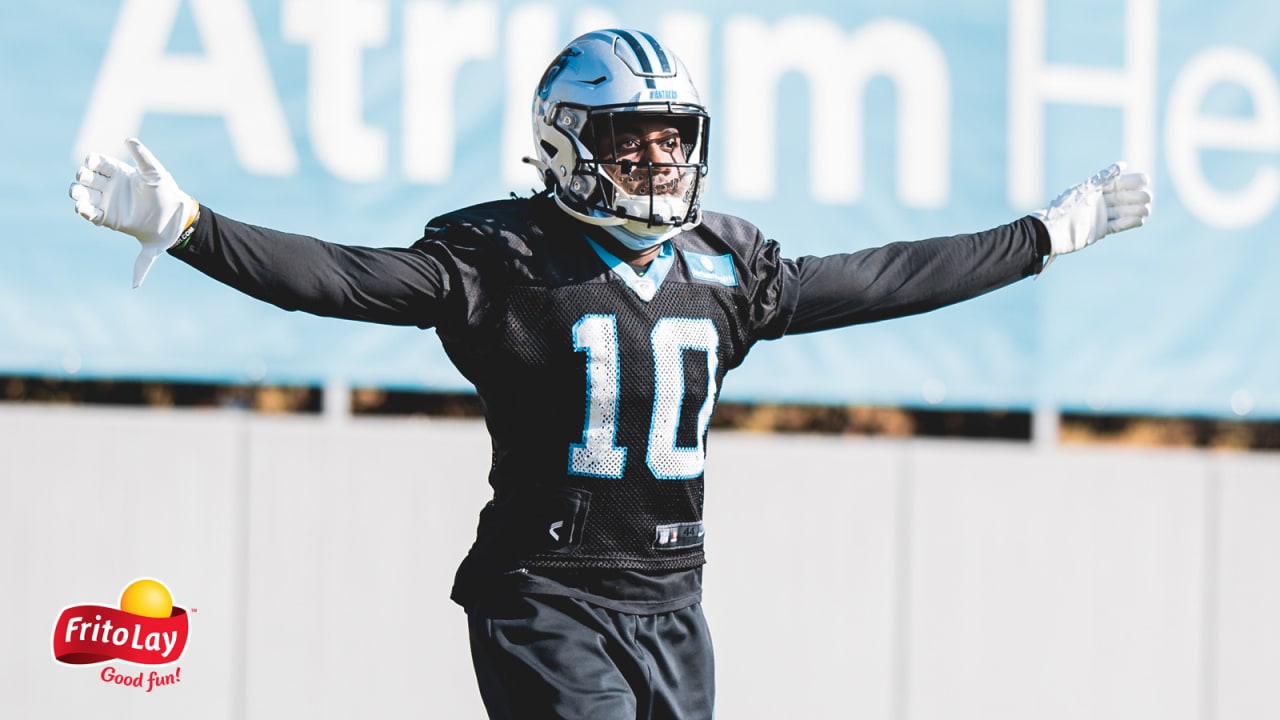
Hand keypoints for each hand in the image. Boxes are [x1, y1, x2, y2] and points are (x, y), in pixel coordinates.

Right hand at [69, 138, 197, 287]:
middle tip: (85, 178)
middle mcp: (109, 185)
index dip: (92, 161)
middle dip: (83, 176)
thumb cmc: (164, 192)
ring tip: (76, 193)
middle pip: (87, 177)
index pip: (99, 163)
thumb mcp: (155, 172)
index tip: (92, 163)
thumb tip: (129, 139)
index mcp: (118, 171)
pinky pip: (90, 213)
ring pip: (84, 194)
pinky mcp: (107, 217)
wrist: (170, 217)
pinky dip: (83, 210)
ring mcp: (107, 201)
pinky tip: (82, 207)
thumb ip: (142, 156)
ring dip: (77, 192)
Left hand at [1033, 162, 1151, 260]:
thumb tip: (1123, 165)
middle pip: (1122, 197)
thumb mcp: (1084, 190)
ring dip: (1135, 210)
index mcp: (1094, 189)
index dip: (1132, 181)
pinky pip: (1117, 225)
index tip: (1145, 180)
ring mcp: (1099, 216)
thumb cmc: (1065, 207)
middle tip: (1148, 196)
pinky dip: (1128, 222)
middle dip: (1136, 196)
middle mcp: (1098, 202)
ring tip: (1147, 209)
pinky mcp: (1099, 230)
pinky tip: (1140, 219)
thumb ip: (1103, 177)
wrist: (1051, 231)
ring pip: (1122, 211)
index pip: (1117, 183)